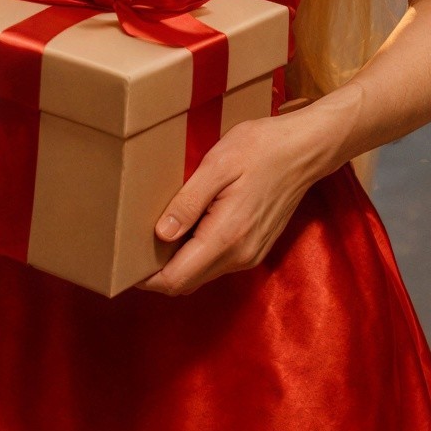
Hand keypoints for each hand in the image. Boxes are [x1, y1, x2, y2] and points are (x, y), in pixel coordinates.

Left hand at [136, 102, 337, 296]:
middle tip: (130, 249)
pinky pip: (217, 262)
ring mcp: (251, 254)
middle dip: (157, 273)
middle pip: (187, 282)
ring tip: (153, 235)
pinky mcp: (256, 247)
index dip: (147, 279)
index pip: (177, 279)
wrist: (307, 149)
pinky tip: (185, 228)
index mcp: (227, 237)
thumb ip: (188, 202)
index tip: (123, 264)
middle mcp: (240, 255)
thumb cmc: (262, 148)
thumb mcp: (218, 165)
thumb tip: (161, 234)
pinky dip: (196, 254)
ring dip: (177, 263)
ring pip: (202, 274)